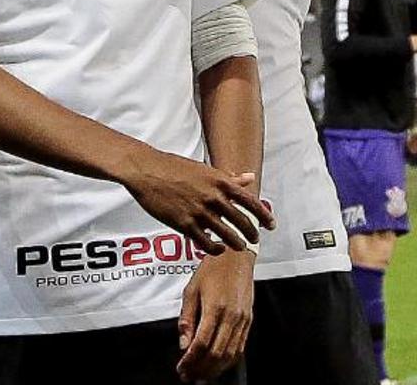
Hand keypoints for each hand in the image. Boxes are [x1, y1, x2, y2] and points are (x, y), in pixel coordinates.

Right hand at [118, 147, 271, 253]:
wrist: (145, 169)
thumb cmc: (173, 167)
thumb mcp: (204, 168)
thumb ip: (229, 177)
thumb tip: (248, 177)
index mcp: (220, 182)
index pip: (251, 202)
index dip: (264, 216)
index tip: (270, 225)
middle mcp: (213, 197)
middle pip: (243, 222)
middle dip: (252, 234)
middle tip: (254, 239)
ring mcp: (200, 212)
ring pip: (228, 236)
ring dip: (236, 244)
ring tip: (238, 246)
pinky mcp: (185, 224)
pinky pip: (207, 243)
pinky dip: (215, 249)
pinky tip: (216, 248)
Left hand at [176, 249, 253, 381]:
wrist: (236, 257)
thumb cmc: (210, 270)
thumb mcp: (191, 290)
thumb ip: (187, 318)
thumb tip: (184, 345)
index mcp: (215, 308)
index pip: (202, 343)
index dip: (191, 360)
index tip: (181, 369)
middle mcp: (232, 317)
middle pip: (217, 353)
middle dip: (202, 369)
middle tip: (189, 377)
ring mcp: (243, 321)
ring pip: (231, 354)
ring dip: (215, 369)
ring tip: (202, 376)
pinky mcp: (249, 321)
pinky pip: (240, 347)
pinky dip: (229, 360)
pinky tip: (218, 366)